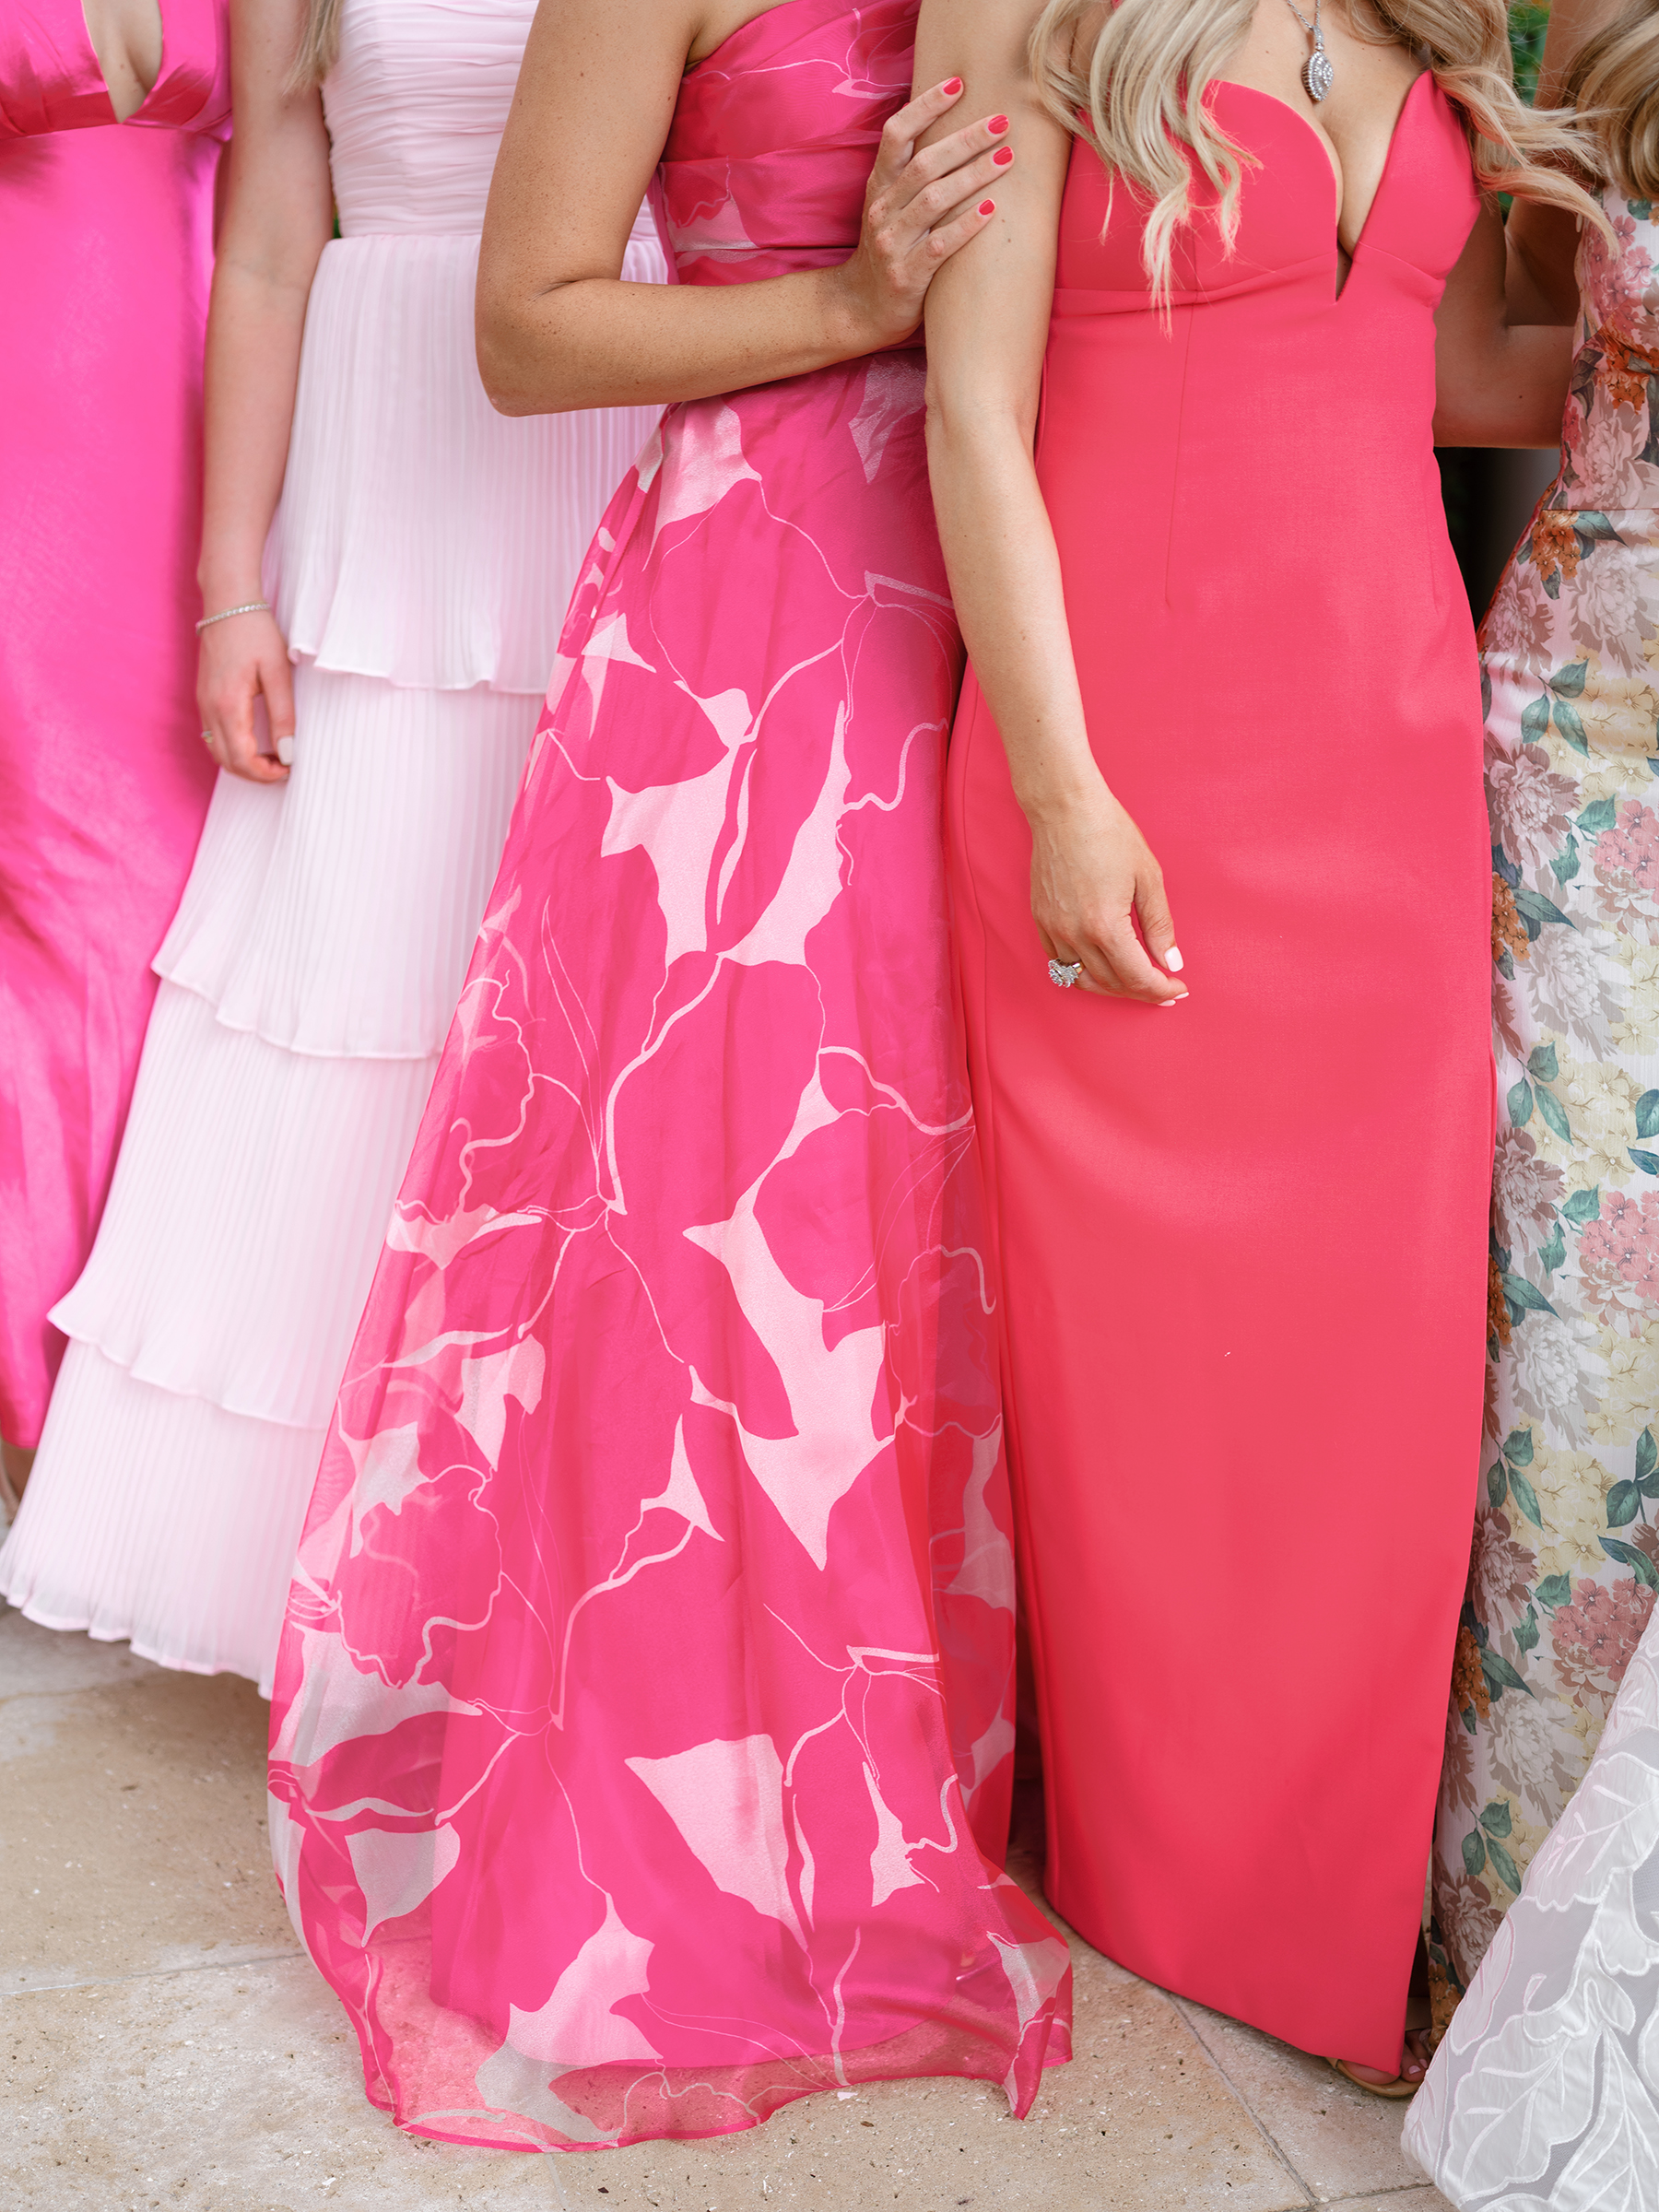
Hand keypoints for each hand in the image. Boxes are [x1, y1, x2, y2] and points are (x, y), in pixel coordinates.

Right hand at [198, 607, 293, 784]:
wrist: (228, 604)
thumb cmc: (256, 633)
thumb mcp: (278, 673)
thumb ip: (283, 715)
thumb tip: (288, 752)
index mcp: (228, 705)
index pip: (242, 759)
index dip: (265, 774)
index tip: (288, 769)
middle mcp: (209, 708)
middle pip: (226, 762)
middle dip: (254, 774)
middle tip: (282, 768)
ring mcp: (203, 703)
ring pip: (216, 751)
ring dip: (242, 763)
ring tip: (272, 758)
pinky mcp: (203, 697)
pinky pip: (212, 735)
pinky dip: (232, 748)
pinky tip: (255, 742)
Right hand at [834, 79, 1012, 349]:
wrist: (860, 308)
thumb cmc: (888, 250)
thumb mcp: (890, 206)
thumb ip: (913, 174)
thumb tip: (957, 130)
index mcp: (878, 185)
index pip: (896, 133)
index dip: (926, 106)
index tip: (959, 84)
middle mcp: (882, 209)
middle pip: (924, 163)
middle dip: (966, 139)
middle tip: (1001, 121)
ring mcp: (893, 243)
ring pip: (934, 200)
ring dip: (973, 176)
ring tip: (1006, 159)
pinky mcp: (907, 276)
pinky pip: (940, 246)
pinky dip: (966, 225)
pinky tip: (990, 209)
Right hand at [1029, 778, 1186, 1005]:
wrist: (1065, 809)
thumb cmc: (1110, 834)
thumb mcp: (1148, 877)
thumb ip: (1159, 926)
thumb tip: (1170, 962)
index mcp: (1106, 926)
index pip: (1138, 977)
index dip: (1161, 989)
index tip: (1178, 988)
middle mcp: (1076, 934)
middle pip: (1111, 983)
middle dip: (1142, 992)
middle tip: (1164, 990)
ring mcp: (1054, 929)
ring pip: (1083, 980)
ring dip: (1112, 988)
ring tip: (1134, 983)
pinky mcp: (1041, 920)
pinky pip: (1059, 963)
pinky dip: (1083, 973)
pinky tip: (1102, 966)